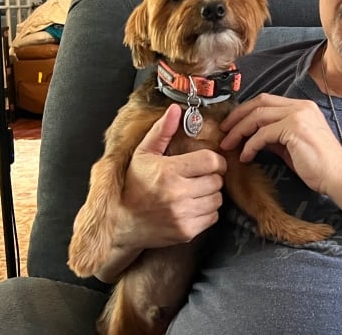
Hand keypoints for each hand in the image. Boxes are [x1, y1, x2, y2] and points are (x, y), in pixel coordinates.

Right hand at [116, 104, 226, 249]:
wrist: (123, 223)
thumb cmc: (134, 186)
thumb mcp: (143, 154)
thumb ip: (162, 131)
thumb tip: (175, 109)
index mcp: (169, 171)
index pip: (211, 162)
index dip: (216, 161)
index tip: (210, 162)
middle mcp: (178, 194)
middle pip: (217, 181)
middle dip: (212, 177)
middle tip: (200, 177)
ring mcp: (183, 215)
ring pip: (217, 199)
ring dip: (211, 194)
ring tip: (196, 191)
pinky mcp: (187, 231)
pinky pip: (213, 217)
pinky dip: (207, 211)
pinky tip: (193, 206)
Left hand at [219, 93, 341, 194]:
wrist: (337, 176)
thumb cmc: (318, 166)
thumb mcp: (292, 145)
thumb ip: (275, 136)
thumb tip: (254, 137)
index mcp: (302, 107)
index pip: (266, 101)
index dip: (246, 111)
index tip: (232, 125)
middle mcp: (300, 106)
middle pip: (259, 102)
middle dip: (238, 116)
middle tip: (224, 131)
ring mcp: (298, 115)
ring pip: (258, 116)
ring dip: (239, 131)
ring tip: (229, 145)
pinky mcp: (294, 128)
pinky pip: (262, 134)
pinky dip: (250, 145)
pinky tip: (245, 157)